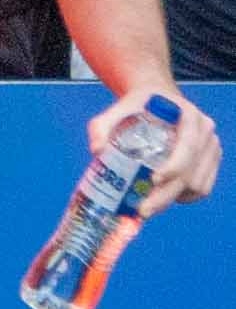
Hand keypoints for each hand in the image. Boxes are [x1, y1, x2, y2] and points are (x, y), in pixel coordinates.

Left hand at [90, 84, 219, 213]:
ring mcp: (211, 147)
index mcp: (187, 115)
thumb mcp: (116, 110)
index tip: (153, 180)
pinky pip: (204, 187)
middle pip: (191, 172)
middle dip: (167, 194)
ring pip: (199, 184)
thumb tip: (97, 151)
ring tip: (150, 205)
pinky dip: (187, 197)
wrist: (156, 99)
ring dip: (175, 199)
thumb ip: (101, 126)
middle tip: (144, 209)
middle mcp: (205, 131)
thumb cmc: (136, 105)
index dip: (174, 167)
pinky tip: (165, 198)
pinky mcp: (211, 160)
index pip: (187, 146)